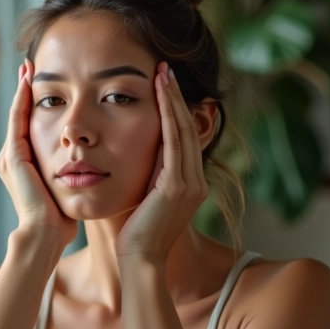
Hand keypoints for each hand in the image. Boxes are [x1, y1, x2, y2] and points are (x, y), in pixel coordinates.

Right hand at [0, 60, 76, 247]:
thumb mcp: (65, 189)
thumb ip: (70, 173)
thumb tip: (89, 164)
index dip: (35, 103)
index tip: (44, 81)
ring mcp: (9, 157)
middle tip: (31, 65)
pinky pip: (17, 120)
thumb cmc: (60, 219)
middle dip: (24, 90)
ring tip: (28, 67)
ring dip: (22, 89)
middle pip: (19, 115)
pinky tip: (29, 82)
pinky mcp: (13, 157)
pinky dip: (21, 100)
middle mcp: (11, 158)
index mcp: (23, 165)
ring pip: (16, 114)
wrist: (46, 236)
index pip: (28, 126)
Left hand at [115, 62, 208, 260]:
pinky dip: (168, 116)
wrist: (139, 260)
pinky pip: (174, 142)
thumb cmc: (133, 233)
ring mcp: (191, 184)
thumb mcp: (145, 198)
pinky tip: (160, 96)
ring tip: (163, 73)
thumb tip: (137, 155)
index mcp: (190, 184)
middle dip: (177, 97)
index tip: (164, 85)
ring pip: (184, 130)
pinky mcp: (178, 187)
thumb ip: (149, 176)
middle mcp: (197, 181)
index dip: (176, 109)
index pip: (184, 138)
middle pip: (189, 128)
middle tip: (166, 68)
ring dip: (173, 100)